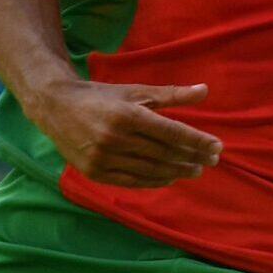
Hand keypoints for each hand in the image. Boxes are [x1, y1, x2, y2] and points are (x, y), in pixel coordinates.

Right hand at [29, 80, 222, 187]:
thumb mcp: (135, 91)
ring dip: (176, 171)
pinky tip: (169, 178)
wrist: (55, 106)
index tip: (217, 147)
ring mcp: (103, 157)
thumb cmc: (101, 97)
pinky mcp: (94, 171)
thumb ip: (171, 94)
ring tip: (195, 170)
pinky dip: (153, 181)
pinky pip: (131, 180)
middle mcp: (115, 138)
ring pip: (150, 169)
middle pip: (164, 153)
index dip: (197, 141)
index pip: (171, 132)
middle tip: (212, 160)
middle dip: (191, 157)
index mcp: (127, 115)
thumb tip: (205, 90)